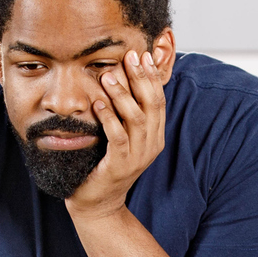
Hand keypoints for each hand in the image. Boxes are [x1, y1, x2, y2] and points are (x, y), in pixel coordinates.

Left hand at [70, 47, 169, 218]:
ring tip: (108, 76)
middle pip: (152, 104)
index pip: (158, 99)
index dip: (151, 76)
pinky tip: (99, 104)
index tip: (141, 54)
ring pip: (136, 118)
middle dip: (141, 78)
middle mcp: (151, 144)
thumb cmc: (105, 164)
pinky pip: (118, 137)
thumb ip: (126, 113)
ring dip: (122, 95)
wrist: (99, 202)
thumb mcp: (122, 135)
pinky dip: (109, 118)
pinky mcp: (121, 165)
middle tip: (129, 56)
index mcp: (155, 135)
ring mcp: (138, 156)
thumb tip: (121, 80)